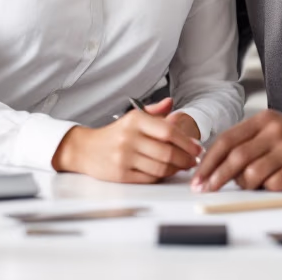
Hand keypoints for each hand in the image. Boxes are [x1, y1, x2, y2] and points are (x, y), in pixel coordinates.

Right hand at [51, 98, 203, 183]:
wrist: (85, 149)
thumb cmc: (114, 134)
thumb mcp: (132, 117)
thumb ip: (154, 111)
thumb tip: (171, 102)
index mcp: (135, 120)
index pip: (168, 132)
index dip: (187, 142)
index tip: (197, 148)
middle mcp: (129, 138)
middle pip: (167, 152)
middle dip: (185, 159)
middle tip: (193, 160)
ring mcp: (124, 157)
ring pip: (160, 168)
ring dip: (176, 169)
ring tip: (182, 166)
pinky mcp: (121, 175)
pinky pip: (150, 178)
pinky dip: (162, 176)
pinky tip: (166, 172)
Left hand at [191, 110, 281, 191]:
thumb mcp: (273, 134)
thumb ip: (248, 144)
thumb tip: (217, 167)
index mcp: (264, 120)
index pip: (227, 140)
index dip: (209, 160)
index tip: (197, 177)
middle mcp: (275, 130)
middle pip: (235, 156)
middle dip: (216, 176)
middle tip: (205, 190)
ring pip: (252, 172)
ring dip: (245, 185)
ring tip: (251, 186)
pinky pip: (272, 184)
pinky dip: (266, 189)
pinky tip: (272, 185)